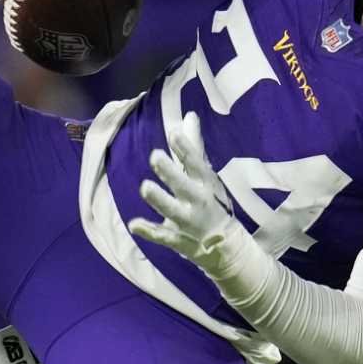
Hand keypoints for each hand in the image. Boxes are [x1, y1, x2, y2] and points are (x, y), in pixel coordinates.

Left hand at [128, 115, 242, 271]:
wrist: (228, 246)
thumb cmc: (212, 202)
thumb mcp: (206, 176)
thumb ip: (193, 148)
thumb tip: (189, 117)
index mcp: (206, 183)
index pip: (196, 164)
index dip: (186, 149)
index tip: (173, 133)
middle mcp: (199, 201)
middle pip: (184, 185)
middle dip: (171, 172)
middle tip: (155, 156)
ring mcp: (189, 222)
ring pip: (173, 211)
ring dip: (160, 200)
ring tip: (145, 187)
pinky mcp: (179, 240)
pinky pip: (163, 236)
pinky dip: (149, 231)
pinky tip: (134, 224)